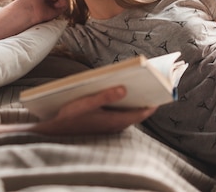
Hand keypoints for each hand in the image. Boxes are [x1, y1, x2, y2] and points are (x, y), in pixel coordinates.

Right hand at [34, 86, 156, 135]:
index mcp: (115, 121)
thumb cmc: (69, 117)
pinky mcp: (104, 124)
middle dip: (144, 97)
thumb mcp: (86, 103)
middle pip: (137, 111)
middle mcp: (116, 126)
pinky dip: (124, 103)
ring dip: (134, 100)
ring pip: (129, 112)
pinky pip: (121, 113)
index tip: (161, 89)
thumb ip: (105, 96)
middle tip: (152, 82)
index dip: (152, 101)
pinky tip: (121, 91)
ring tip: (139, 83)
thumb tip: (124, 88)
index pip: (142, 112)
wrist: (54, 132)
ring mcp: (110, 126)